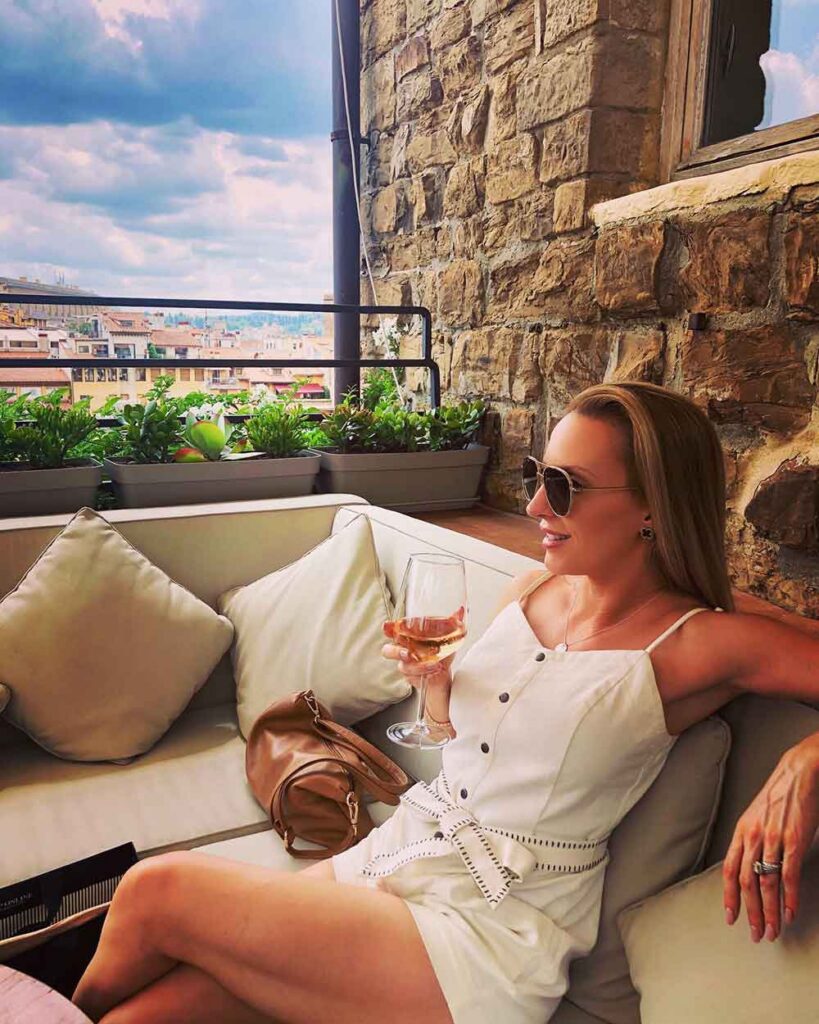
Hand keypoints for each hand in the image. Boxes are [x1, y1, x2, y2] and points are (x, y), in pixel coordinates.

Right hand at [381, 619, 454, 690]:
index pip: (391, 632)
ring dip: (419, 665)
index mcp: (407, 637)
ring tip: (434, 663)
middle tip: (409, 653)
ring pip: (404, 666)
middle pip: (388, 651)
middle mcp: (403, 652)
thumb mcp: (448, 637)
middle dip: (397, 651)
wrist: (444, 676)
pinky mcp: (413, 680)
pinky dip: (426, 673)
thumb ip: (453, 623)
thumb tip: (461, 610)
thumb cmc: (441, 653)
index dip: (388, 629)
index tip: (387, 626)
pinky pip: (414, 678)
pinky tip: (437, 670)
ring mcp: (407, 667)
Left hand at [722, 733, 818, 942]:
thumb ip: (752, 840)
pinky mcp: (793, 841)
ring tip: (772, 931)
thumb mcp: (757, 816)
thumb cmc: (779, 795)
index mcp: (741, 831)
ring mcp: (772, 839)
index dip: (728, 896)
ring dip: (769, 912)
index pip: (728, 870)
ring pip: (766, 884)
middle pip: (746, 883)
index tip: (731, 918)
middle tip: (756, 934)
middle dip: (750, 912)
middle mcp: (752, 837)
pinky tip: (790, 914)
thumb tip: (751, 867)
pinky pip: (788, 876)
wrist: (798, 771)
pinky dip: (789, 899)